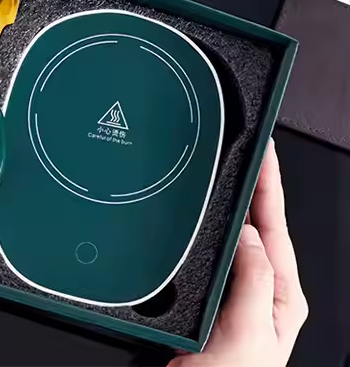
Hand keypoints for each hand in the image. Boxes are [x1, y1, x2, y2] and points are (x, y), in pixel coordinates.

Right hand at [169, 139, 307, 366]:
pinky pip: (210, 252)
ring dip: (231, 203)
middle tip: (249, 148)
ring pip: (235, 236)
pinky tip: (199, 213)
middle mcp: (262, 291)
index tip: (265, 152)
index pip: (277, 228)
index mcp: (281, 297)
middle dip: (255, 185)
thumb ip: (251, 280)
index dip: (270, 186)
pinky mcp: (209, 297)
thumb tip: (250, 233)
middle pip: (260, 226)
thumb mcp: (247, 333)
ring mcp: (236, 293)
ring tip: (229, 170)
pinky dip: (206, 227)